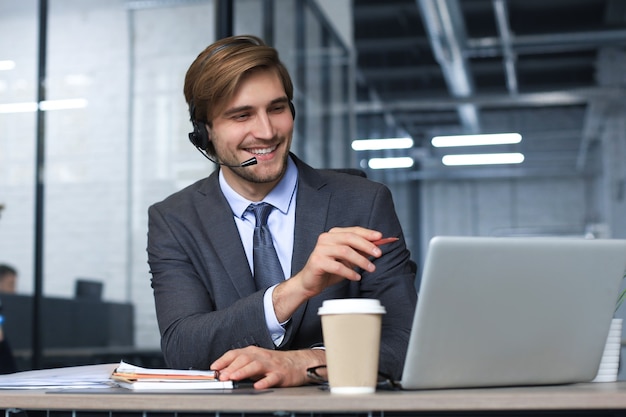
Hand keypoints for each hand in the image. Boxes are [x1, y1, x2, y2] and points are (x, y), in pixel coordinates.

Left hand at [210, 346, 325, 388]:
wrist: (298, 363)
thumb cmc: (274, 363)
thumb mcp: (256, 361)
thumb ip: (242, 365)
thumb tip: (223, 373)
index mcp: (253, 352)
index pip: (235, 353)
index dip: (223, 360)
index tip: (214, 368)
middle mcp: (261, 356)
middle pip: (244, 358)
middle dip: (231, 367)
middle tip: (222, 376)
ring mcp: (271, 365)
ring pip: (256, 366)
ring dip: (243, 371)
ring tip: (234, 377)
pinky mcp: (281, 374)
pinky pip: (272, 377)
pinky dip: (264, 381)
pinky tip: (257, 386)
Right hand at [299, 226, 383, 292]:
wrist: (310, 282)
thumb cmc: (329, 269)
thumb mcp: (348, 259)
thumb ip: (359, 251)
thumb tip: (377, 246)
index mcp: (333, 235)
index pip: (353, 231)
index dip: (368, 234)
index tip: (380, 237)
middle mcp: (326, 239)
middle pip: (349, 238)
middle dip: (367, 245)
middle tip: (378, 254)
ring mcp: (320, 249)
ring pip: (345, 251)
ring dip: (361, 260)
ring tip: (370, 268)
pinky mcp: (317, 261)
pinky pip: (337, 266)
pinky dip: (350, 272)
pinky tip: (356, 277)